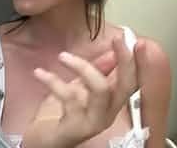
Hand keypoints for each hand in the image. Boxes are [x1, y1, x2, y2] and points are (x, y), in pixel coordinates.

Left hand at [22, 37, 142, 147]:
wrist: (42, 139)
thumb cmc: (60, 115)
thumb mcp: (79, 87)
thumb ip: (96, 71)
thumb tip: (112, 53)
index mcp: (110, 103)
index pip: (132, 81)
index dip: (136, 61)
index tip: (133, 39)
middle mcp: (107, 114)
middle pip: (125, 87)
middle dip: (125, 61)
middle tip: (117, 40)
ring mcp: (93, 122)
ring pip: (101, 90)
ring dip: (83, 67)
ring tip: (63, 56)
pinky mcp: (75, 128)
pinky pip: (69, 98)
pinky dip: (53, 81)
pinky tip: (40, 73)